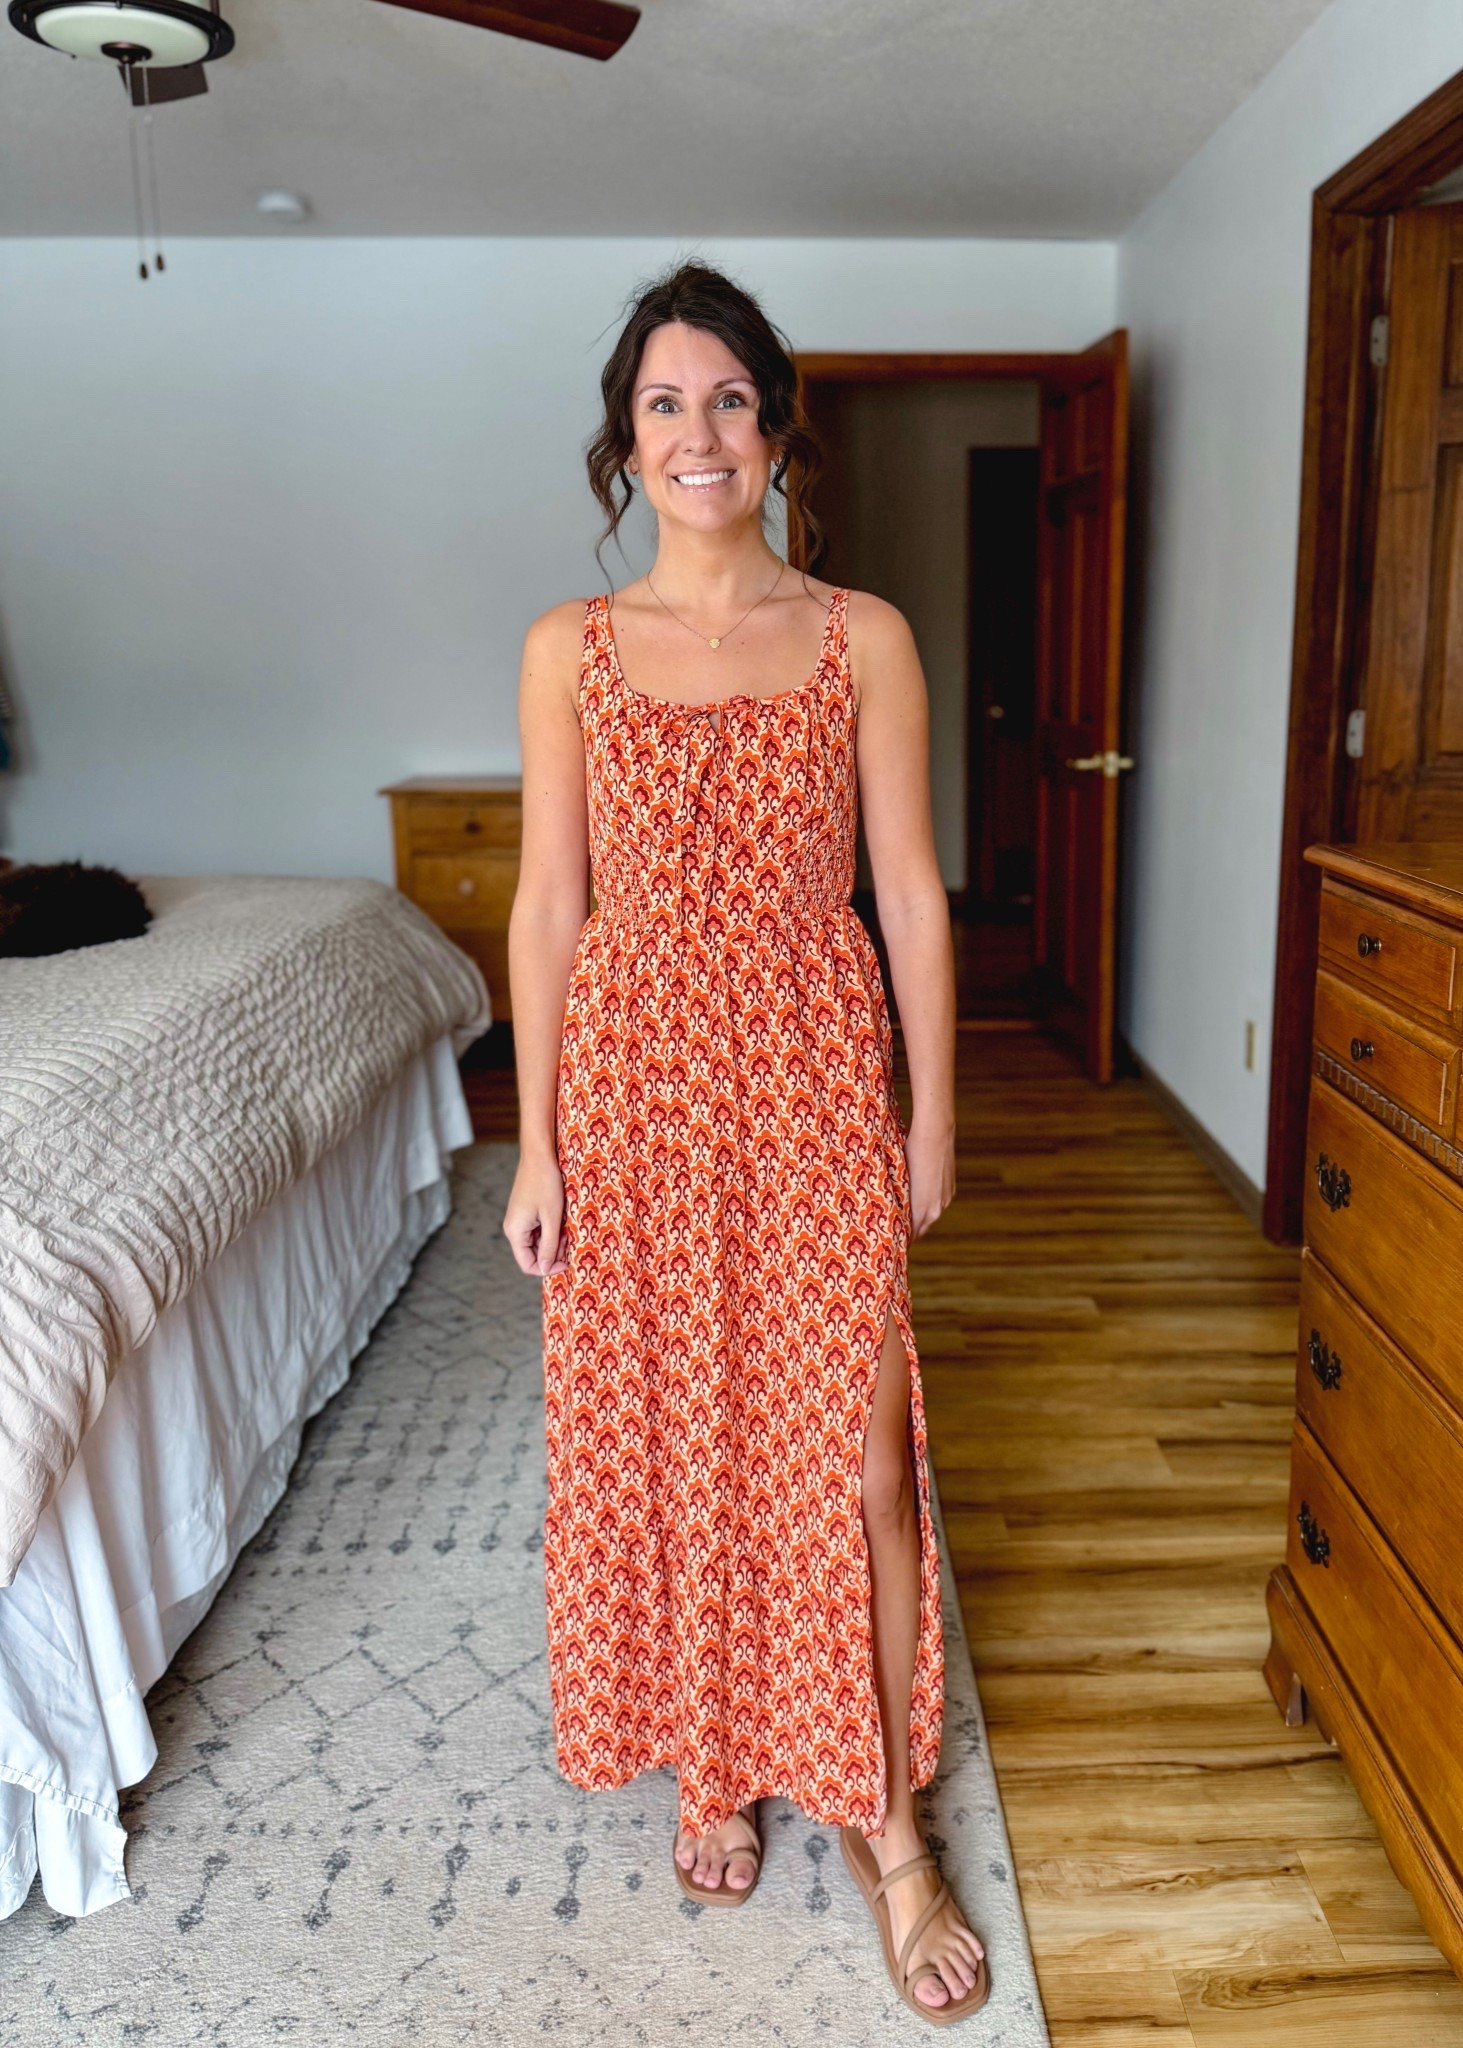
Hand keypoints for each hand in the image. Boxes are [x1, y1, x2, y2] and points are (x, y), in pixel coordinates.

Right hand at [504, 1152, 570, 1276]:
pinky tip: (563, 1221)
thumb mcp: (552, 1218)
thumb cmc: (546, 1184)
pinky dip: (551, 1230)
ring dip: (554, 1240)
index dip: (548, 1268)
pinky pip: (538, 1230)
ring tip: (569, 1229)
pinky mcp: (525, 1212)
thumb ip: (549, 1246)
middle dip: (553, 1252)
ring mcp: (519, 1220)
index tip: (567, 1262)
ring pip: (537, 1242)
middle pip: (533, 1254)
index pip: (528, 1265)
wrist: (539, 1155)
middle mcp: (514, 1228)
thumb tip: (546, 1269)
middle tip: (571, 1241)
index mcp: (515, 1232)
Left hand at [903, 1110, 955, 1240]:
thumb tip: (887, 1209)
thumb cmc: (911, 1154)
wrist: (935, 1134)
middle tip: (895, 1231)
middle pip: (921, 1229)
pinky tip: (919, 1197)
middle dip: (909, 1231)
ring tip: (905, 1215)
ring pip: (930, 1216)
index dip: (901, 1238)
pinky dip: (928, 1205)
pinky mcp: (950, 1189)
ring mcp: (945, 1199)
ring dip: (919, 1218)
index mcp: (922, 1210)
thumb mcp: (899, 1178)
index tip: (891, 1240)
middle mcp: (936, 1209)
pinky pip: (937, 1204)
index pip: (911, 1235)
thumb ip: (897, 1199)